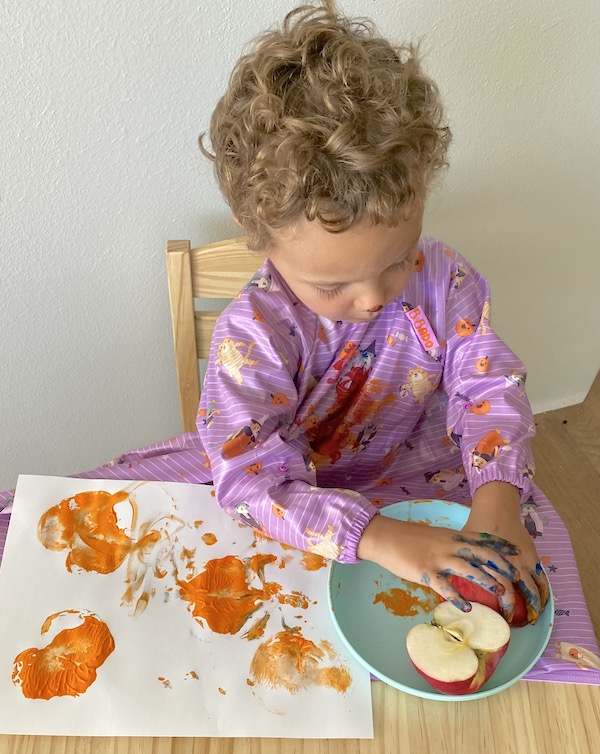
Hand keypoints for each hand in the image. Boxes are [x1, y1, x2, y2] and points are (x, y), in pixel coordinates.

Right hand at [357, 514, 522, 612]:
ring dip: (486, 580)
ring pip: (469, 569)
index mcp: (452, 536)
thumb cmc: (408, 537)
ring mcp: (438, 559)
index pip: (482, 538)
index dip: (501, 544)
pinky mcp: (426, 572)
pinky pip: (445, 587)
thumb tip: (463, 555)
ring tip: (500, 592)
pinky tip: (468, 608)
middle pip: (482, 553)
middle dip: (501, 564)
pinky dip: (458, 598)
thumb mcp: (434, 536)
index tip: (517, 550)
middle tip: (516, 575)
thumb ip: (450, 544)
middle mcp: (449, 546)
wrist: (385, 536)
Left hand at [465, 482, 549, 624]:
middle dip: (525, 611)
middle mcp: (514, 563)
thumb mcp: (469, 546)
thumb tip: (452, 580)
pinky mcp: (533, 554)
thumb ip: (466, 563)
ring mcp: (526, 558)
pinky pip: (541, 575)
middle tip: (523, 624)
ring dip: (538, 602)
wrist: (497, 507)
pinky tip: (542, 597)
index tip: (504, 619)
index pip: (506, 593)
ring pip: (537, 586)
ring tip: (536, 616)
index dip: (506, 609)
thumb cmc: (477, 525)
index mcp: (496, 563)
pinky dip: (543, 587)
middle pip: (525, 593)